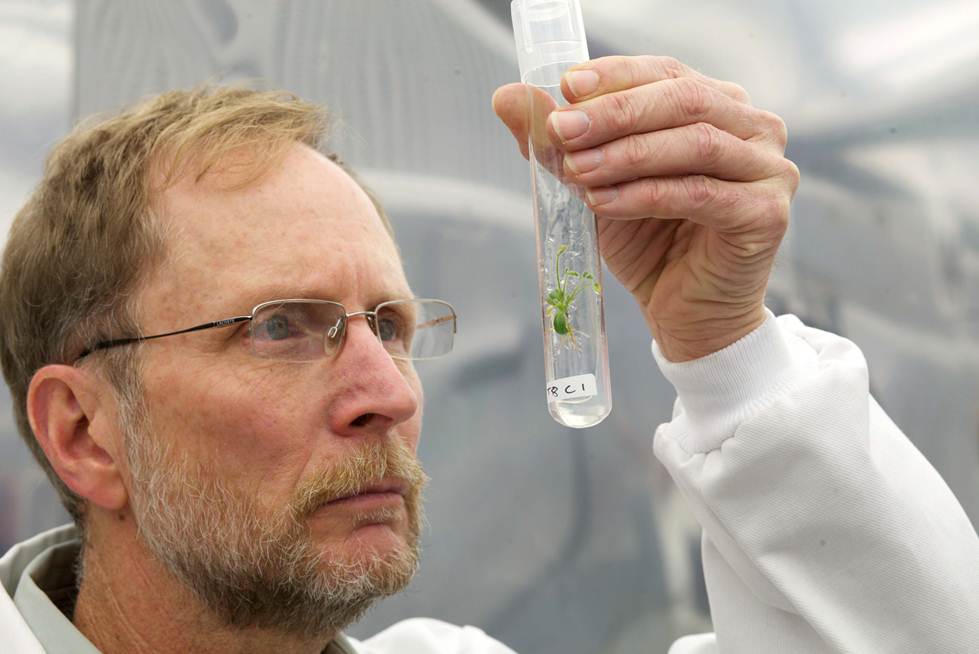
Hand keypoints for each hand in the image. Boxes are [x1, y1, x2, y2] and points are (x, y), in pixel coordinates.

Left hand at [493, 56, 799, 360]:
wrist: (686, 315)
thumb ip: (560, 142)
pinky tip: (604, 204)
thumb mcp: (595, 185)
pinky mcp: (767, 215)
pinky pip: (699, 195)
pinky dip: (645, 195)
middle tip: (561, 130)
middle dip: (615, 113)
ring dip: (626, 154)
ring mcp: (769, 170)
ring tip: (577, 170)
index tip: (565, 87)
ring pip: (694, 143)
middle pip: (683, 99)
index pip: (666, 73)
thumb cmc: (648, 244)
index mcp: (718, 106)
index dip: (616, 76)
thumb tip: (507, 97)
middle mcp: (753, 128)